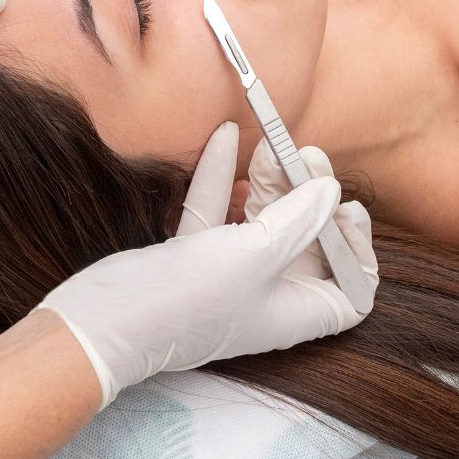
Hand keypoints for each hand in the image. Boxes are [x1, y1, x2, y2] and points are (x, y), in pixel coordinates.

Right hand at [36, 121, 378, 410]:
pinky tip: (226, 135)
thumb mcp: (257, 254)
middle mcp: (269, 296)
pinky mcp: (192, 258)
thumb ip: (299, 218)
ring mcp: (229, 276)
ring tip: (270, 141)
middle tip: (306, 154)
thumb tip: (331, 192)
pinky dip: (223, 177)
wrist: (101, 323)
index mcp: (296, 312)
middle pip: (308, 243)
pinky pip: (219, 212)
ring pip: (263, 222)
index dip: (357, 251)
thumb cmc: (187, 301)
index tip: (345, 210)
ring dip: (268, 181)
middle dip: (310, 197)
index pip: (351, 289)